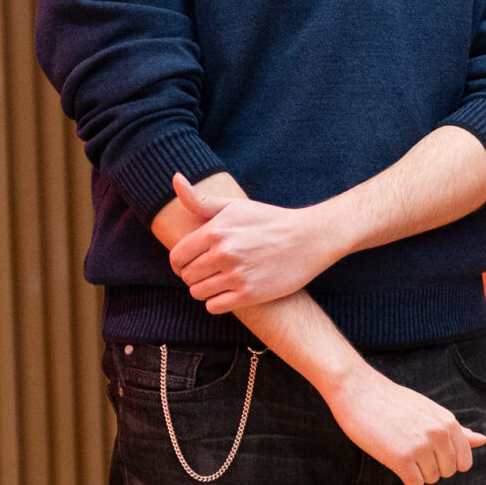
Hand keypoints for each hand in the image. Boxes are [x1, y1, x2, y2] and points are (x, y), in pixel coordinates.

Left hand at [166, 172, 343, 312]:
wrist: (311, 238)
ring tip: (222, 280)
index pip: (177, 257)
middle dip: (195, 275)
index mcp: (215, 231)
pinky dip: (218, 302)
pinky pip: (214, 306)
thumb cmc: (270, 221)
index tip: (193, 262)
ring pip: (198, 292)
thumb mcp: (236, 206)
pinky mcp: (250, 294)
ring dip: (206, 289)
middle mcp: (224, 253)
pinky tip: (231, 291)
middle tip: (213, 270)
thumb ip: (200, 199)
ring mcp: (237, 275)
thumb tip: (174, 178)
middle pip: (187, 276)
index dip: (181, 262)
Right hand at [317, 363, 485, 484]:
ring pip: (431, 479)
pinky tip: (395, 460)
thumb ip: (457, 430)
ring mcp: (421, 446)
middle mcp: (439, 434)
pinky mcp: (401, 458)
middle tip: (413, 450)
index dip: (448, 461)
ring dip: (417, 472)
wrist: (361, 393)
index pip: (465, 461)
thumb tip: (483, 440)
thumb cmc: (395, 402)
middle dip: (433, 467)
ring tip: (402, 451)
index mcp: (449, 423)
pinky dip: (406, 477)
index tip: (431, 452)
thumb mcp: (431, 412)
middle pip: (448, 471)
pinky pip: (415, 483)